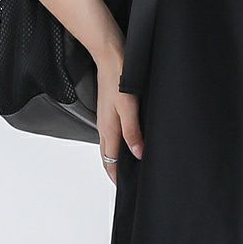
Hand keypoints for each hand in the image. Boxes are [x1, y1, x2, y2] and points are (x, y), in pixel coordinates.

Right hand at [94, 49, 143, 184]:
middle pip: (108, 156)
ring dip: (117, 157)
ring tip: (130, 166)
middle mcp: (104, 126)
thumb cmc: (119, 76)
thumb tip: (138, 154)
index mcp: (108, 129)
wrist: (110, 54)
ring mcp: (106, 117)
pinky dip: (119, 143)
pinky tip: (130, 139)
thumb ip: (132, 131)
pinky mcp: (109, 108)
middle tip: (129, 182)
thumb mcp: (129, 105)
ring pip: (109, 144)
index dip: (117, 177)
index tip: (126, 189)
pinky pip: (112, 132)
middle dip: (116, 171)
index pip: (110, 162)